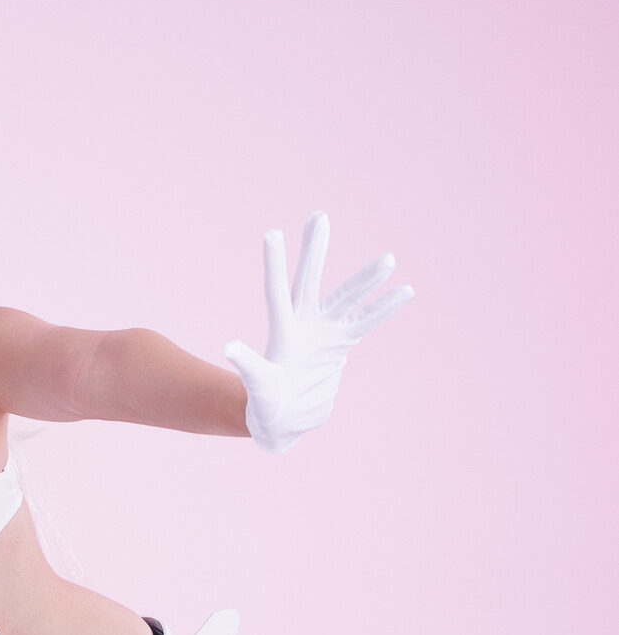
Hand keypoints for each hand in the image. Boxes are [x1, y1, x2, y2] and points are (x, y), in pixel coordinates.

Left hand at [224, 212, 412, 453]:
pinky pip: (366, 322)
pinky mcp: (340, 344)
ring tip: (388, 259)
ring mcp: (323, 332)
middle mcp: (302, 323)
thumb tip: (228, 346)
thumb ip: (248, 365)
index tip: (272, 233)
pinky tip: (405, 290)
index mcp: (281, 331)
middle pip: (309, 281)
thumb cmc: (264, 403)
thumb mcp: (257, 384)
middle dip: (315, 251)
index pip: (276, 292)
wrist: (283, 419)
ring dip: (366, 280)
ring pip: (346, 298)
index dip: (275, 264)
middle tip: (318, 216)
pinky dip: (384, 308)